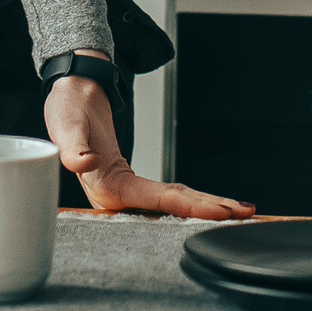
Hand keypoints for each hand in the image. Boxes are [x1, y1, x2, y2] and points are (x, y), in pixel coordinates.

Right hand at [44, 65, 252, 220]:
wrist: (67, 97)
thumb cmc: (65, 110)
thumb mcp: (65, 125)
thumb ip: (73, 147)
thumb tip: (83, 161)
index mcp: (107, 189)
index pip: (159, 201)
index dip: (192, 207)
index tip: (221, 212)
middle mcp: (119, 197)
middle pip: (173, 207)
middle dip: (209, 211)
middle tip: (246, 213)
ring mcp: (128, 192)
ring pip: (174, 203)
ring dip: (205, 207)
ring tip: (238, 210)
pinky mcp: (134, 184)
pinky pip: (168, 195)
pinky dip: (191, 199)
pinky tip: (210, 203)